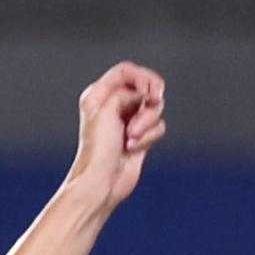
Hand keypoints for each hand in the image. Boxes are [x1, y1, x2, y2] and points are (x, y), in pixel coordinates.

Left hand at [66, 61, 166, 211]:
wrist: (101, 182)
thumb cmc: (97, 149)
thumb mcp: (108, 108)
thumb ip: (129, 92)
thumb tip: (146, 95)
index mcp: (99, 95)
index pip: (126, 71)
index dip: (143, 76)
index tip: (150, 90)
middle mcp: (114, 105)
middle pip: (145, 87)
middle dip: (149, 100)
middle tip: (149, 105)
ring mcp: (128, 121)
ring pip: (154, 108)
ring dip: (147, 121)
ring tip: (131, 136)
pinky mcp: (140, 137)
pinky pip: (157, 127)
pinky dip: (149, 137)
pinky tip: (132, 148)